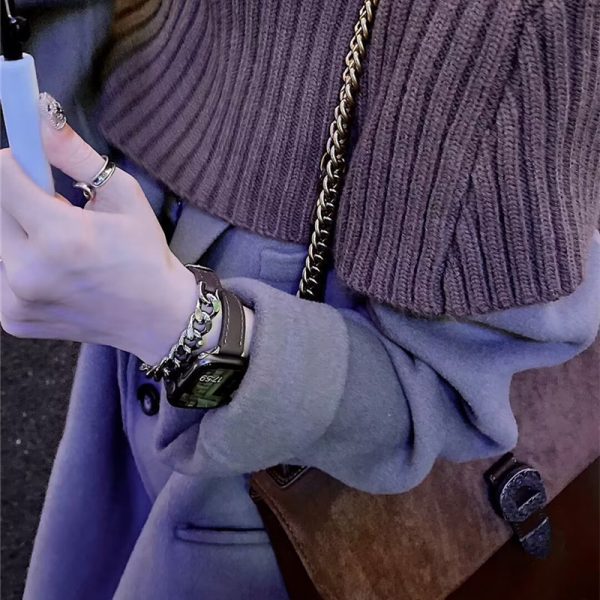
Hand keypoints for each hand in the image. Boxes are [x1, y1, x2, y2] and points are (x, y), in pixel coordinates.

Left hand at [0, 94, 200, 364]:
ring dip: (18, 231)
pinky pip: (0, 271)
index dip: (17, 163)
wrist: (156, 317)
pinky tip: (52, 270)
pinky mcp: (11, 319)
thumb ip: (76, 155)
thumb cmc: (145, 255)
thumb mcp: (124, 196)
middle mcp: (29, 272)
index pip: (2, 176)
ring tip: (58, 245)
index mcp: (62, 237)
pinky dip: (18, 261)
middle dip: (19, 199)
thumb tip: (39, 113)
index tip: (35, 167)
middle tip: (57, 212)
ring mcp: (16, 301)